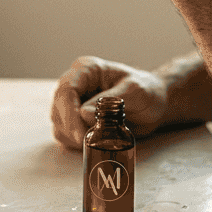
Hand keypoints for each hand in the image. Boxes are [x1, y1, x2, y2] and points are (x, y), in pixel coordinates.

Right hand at [50, 56, 167, 150]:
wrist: (154, 103)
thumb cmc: (147, 92)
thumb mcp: (135, 92)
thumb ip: (111, 102)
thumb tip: (83, 114)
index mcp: (87, 70)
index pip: (66, 90)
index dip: (69, 114)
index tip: (80, 135)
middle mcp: (76, 83)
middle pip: (58, 107)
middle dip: (71, 128)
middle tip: (89, 142)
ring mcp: (73, 101)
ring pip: (58, 121)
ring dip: (72, 136)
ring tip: (98, 139)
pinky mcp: (74, 118)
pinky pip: (64, 132)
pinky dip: (74, 141)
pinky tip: (93, 141)